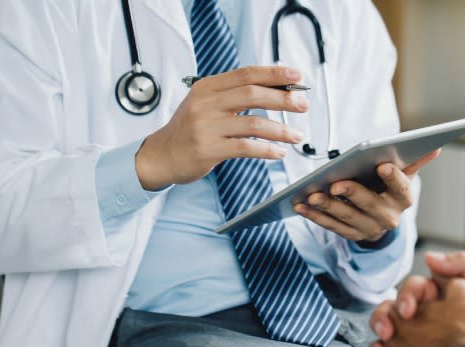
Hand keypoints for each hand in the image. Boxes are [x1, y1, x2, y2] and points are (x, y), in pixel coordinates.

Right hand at [135, 66, 307, 189]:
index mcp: (207, 87)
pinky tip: (279, 153)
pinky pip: (246, 147)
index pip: (246, 74)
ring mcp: (206, 127)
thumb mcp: (206, 104)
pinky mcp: (208, 149)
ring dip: (281, 130)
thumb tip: (276, 89)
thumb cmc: (190, 130)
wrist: (161, 155)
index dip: (274, 73)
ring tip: (296, 136)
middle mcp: (206, 103)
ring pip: (254, 123)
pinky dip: (267, 150)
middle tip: (303, 104)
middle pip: (253, 94)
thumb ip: (233, 95)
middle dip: (284, 98)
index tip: (297, 75)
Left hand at [293, 150, 439, 241]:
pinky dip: (315, 216)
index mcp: (403, 199)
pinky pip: (331, 226)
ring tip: (311, 194)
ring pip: (346, 217)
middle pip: (369, 204)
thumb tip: (435, 146)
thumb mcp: (404, 175)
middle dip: (351, 193)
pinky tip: (301, 205)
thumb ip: (415, 160)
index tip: (382, 164)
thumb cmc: (390, 189)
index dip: (392, 177)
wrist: (383, 219)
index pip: (400, 187)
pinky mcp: (351, 235)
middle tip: (335, 184)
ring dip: (327, 206)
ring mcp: (368, 228)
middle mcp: (388, 217)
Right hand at [371, 252, 464, 346]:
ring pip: (395, 340)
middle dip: (382, 320)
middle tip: (385, 334)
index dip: (403, 298)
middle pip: (394, 314)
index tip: (406, 311)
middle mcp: (430, 315)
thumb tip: (428, 257)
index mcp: (441, 294)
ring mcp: (428, 341)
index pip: (411, 290)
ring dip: (380, 345)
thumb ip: (463, 266)